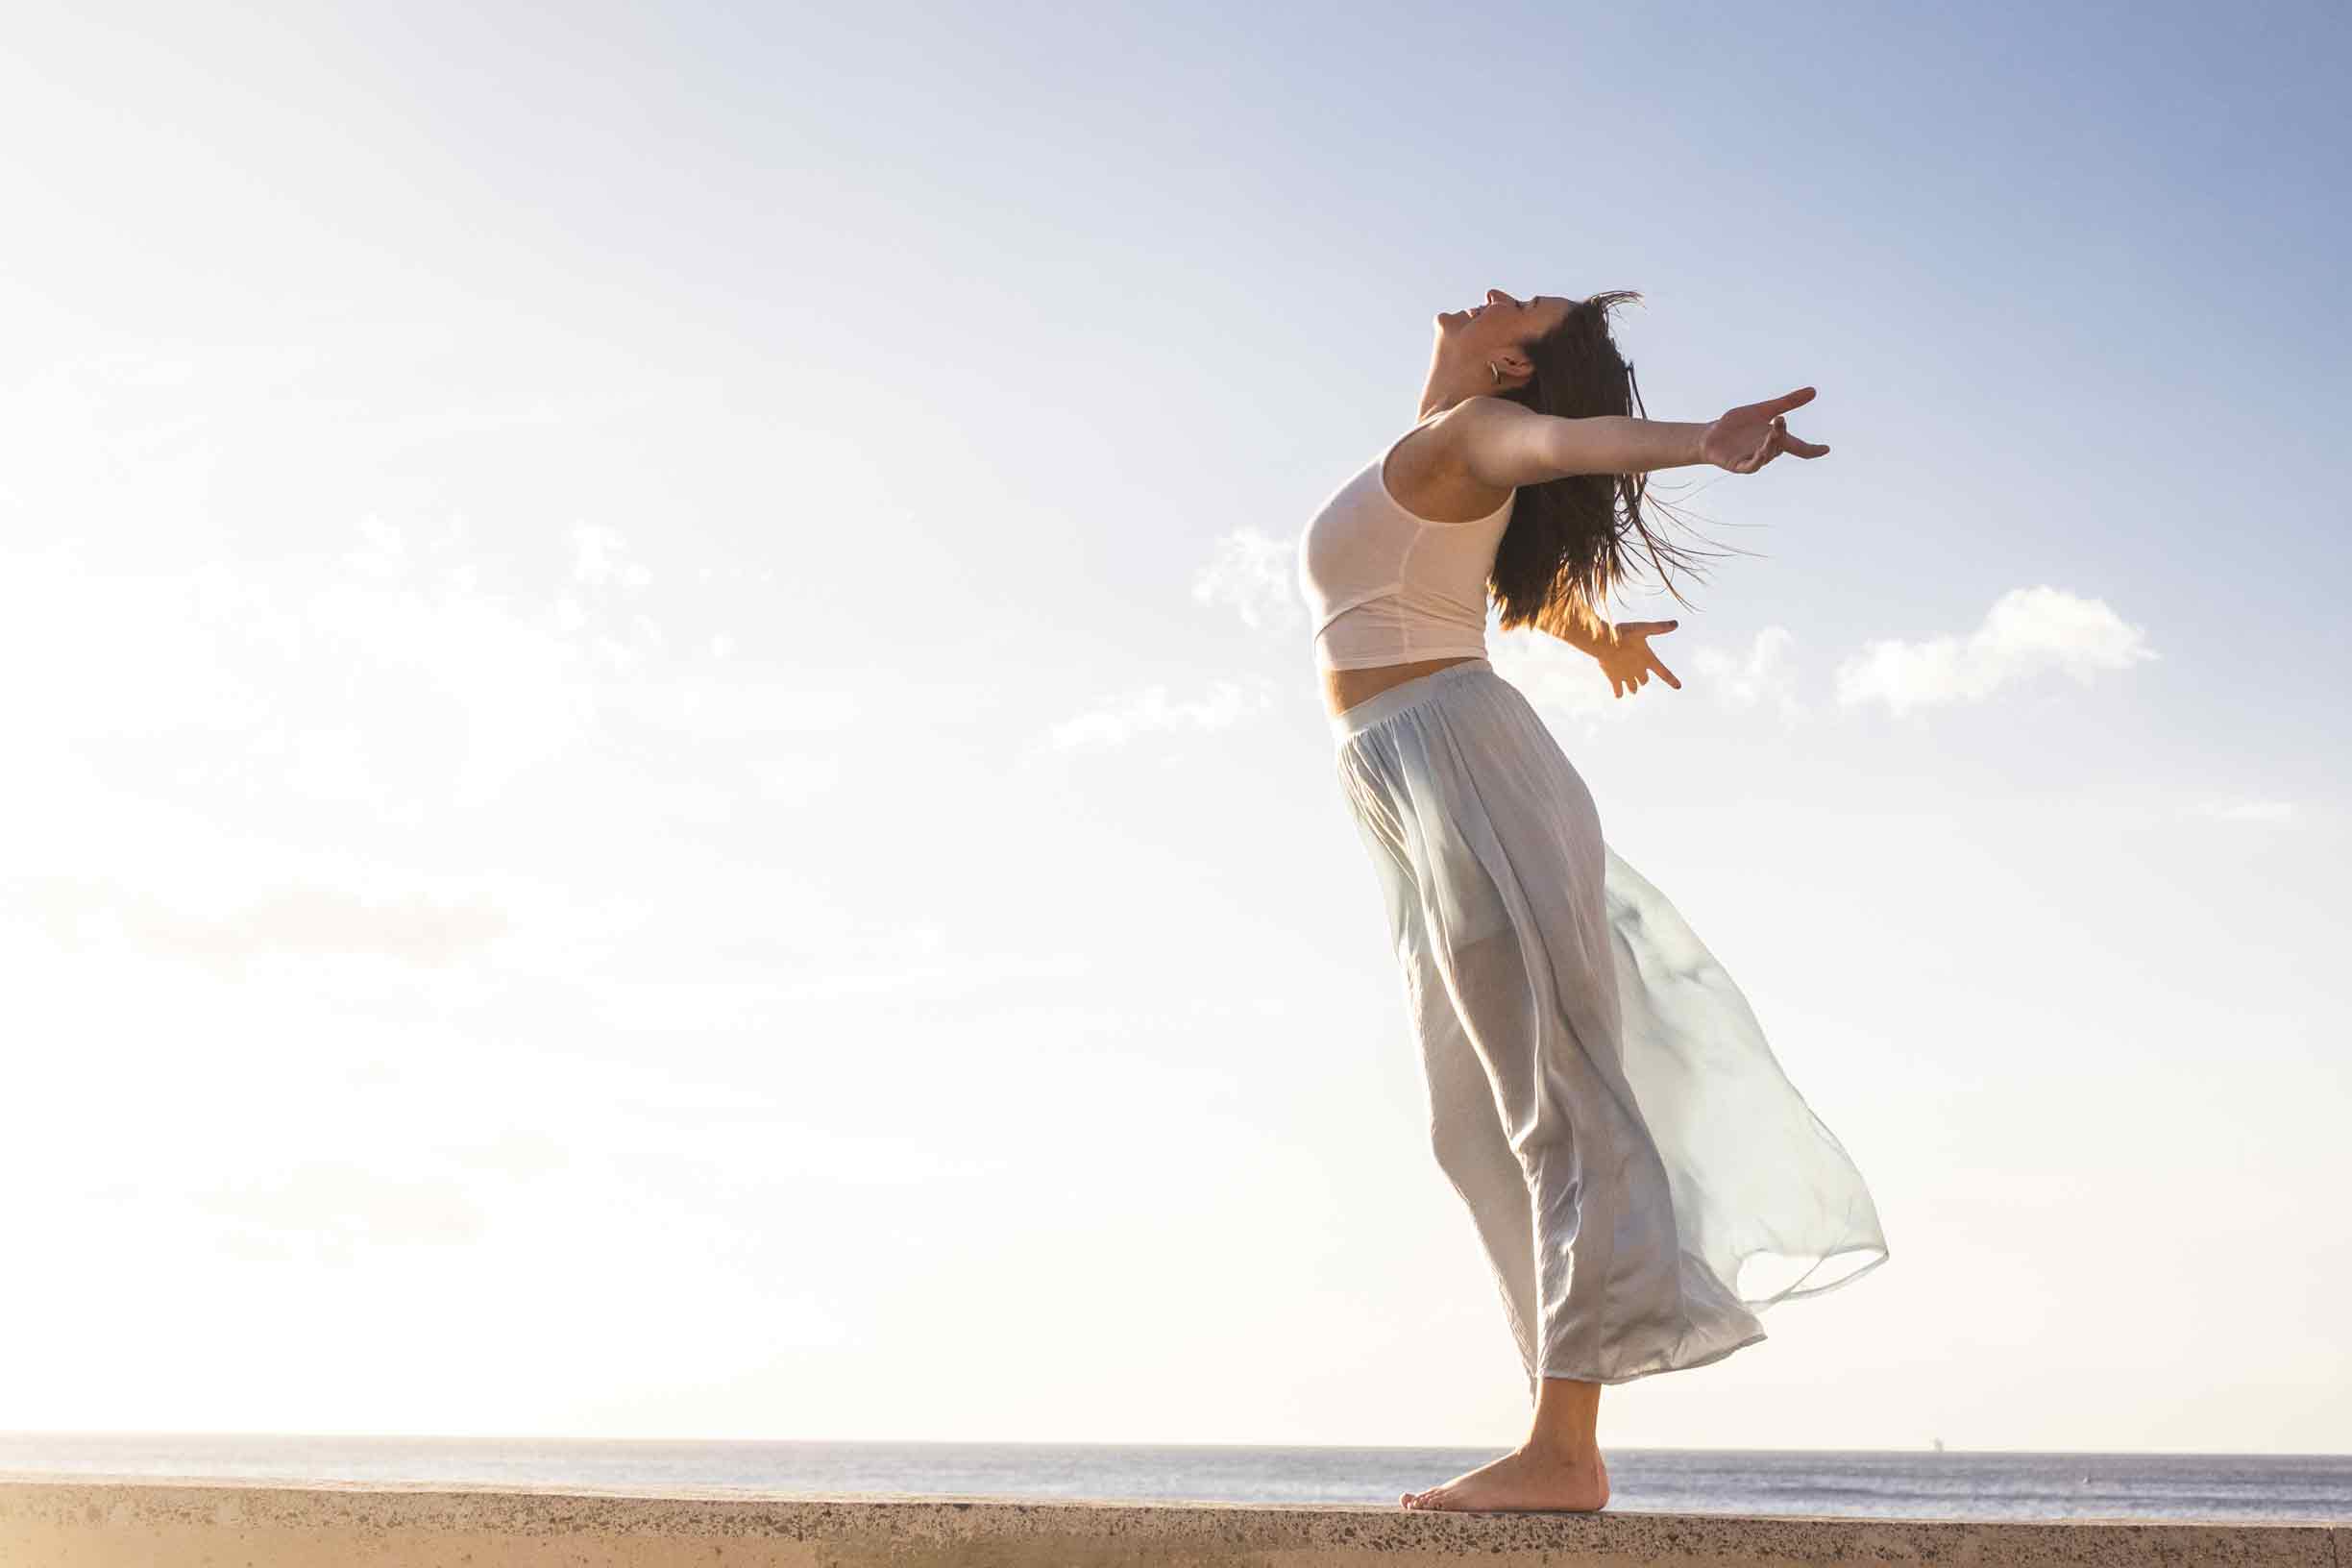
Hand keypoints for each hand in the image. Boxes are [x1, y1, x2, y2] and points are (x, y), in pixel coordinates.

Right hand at [1598, 619, 1681, 699]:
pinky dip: (1619, 693)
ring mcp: (1626, 677)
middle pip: (1644, 680)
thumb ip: (1659, 627)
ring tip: (1630, 684)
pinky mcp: (1614, 679)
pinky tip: (1618, 694)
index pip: (1664, 673)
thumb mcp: (1642, 628)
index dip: (1672, 680)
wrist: (1604, 642)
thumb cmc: (1623, 633)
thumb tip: (1676, 623)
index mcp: (1648, 660)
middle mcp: (1639, 671)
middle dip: (1642, 678)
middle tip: (1638, 674)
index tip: (1679, 686)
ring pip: (1633, 688)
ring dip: (1633, 687)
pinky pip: (1618, 691)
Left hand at [1701, 387, 1830, 473]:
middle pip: (1782, 445)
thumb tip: (1813, 391)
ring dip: (1771, 444)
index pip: (1798, 447)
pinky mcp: (1739, 465)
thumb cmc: (1737, 425)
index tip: (1826, 449)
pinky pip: (1752, 465)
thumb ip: (1787, 402)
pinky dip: (1758, 459)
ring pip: (1768, 455)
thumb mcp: (1763, 410)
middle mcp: (1768, 451)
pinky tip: (1761, 451)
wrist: (1710, 434)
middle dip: (1782, 433)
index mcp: (1775, 439)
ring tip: (1772, 431)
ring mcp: (1754, 459)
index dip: (1812, 449)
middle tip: (1780, 419)